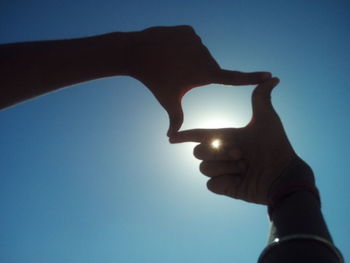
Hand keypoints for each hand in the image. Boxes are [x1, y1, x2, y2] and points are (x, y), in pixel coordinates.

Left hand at [127, 25, 270, 135]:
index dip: (251, 78)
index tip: (269, 75)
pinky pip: (190, 42)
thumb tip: (170, 138)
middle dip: (196, 72)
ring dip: (188, 59)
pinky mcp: (189, 31)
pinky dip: (182, 47)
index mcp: (204, 74)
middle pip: (208, 67)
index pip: (233, 78)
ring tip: (171, 62)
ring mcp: (197, 40)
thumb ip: (175, 119)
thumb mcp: (168, 100)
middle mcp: (205, 56)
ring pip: (198, 54)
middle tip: (177, 73)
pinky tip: (169, 50)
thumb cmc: (154, 80)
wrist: (137, 53)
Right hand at [170, 78, 314, 203]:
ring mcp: (222, 172)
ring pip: (204, 168)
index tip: (171, 137)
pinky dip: (226, 181)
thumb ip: (262, 97)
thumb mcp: (267, 119)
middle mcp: (222, 154)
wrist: (283, 174)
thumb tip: (273, 77)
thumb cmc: (277, 146)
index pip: (200, 135)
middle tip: (240, 154)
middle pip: (198, 152)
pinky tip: (242, 180)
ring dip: (225, 167)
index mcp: (227, 137)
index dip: (185, 136)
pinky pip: (211, 184)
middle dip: (218, 151)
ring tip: (245, 168)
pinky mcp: (224, 188)